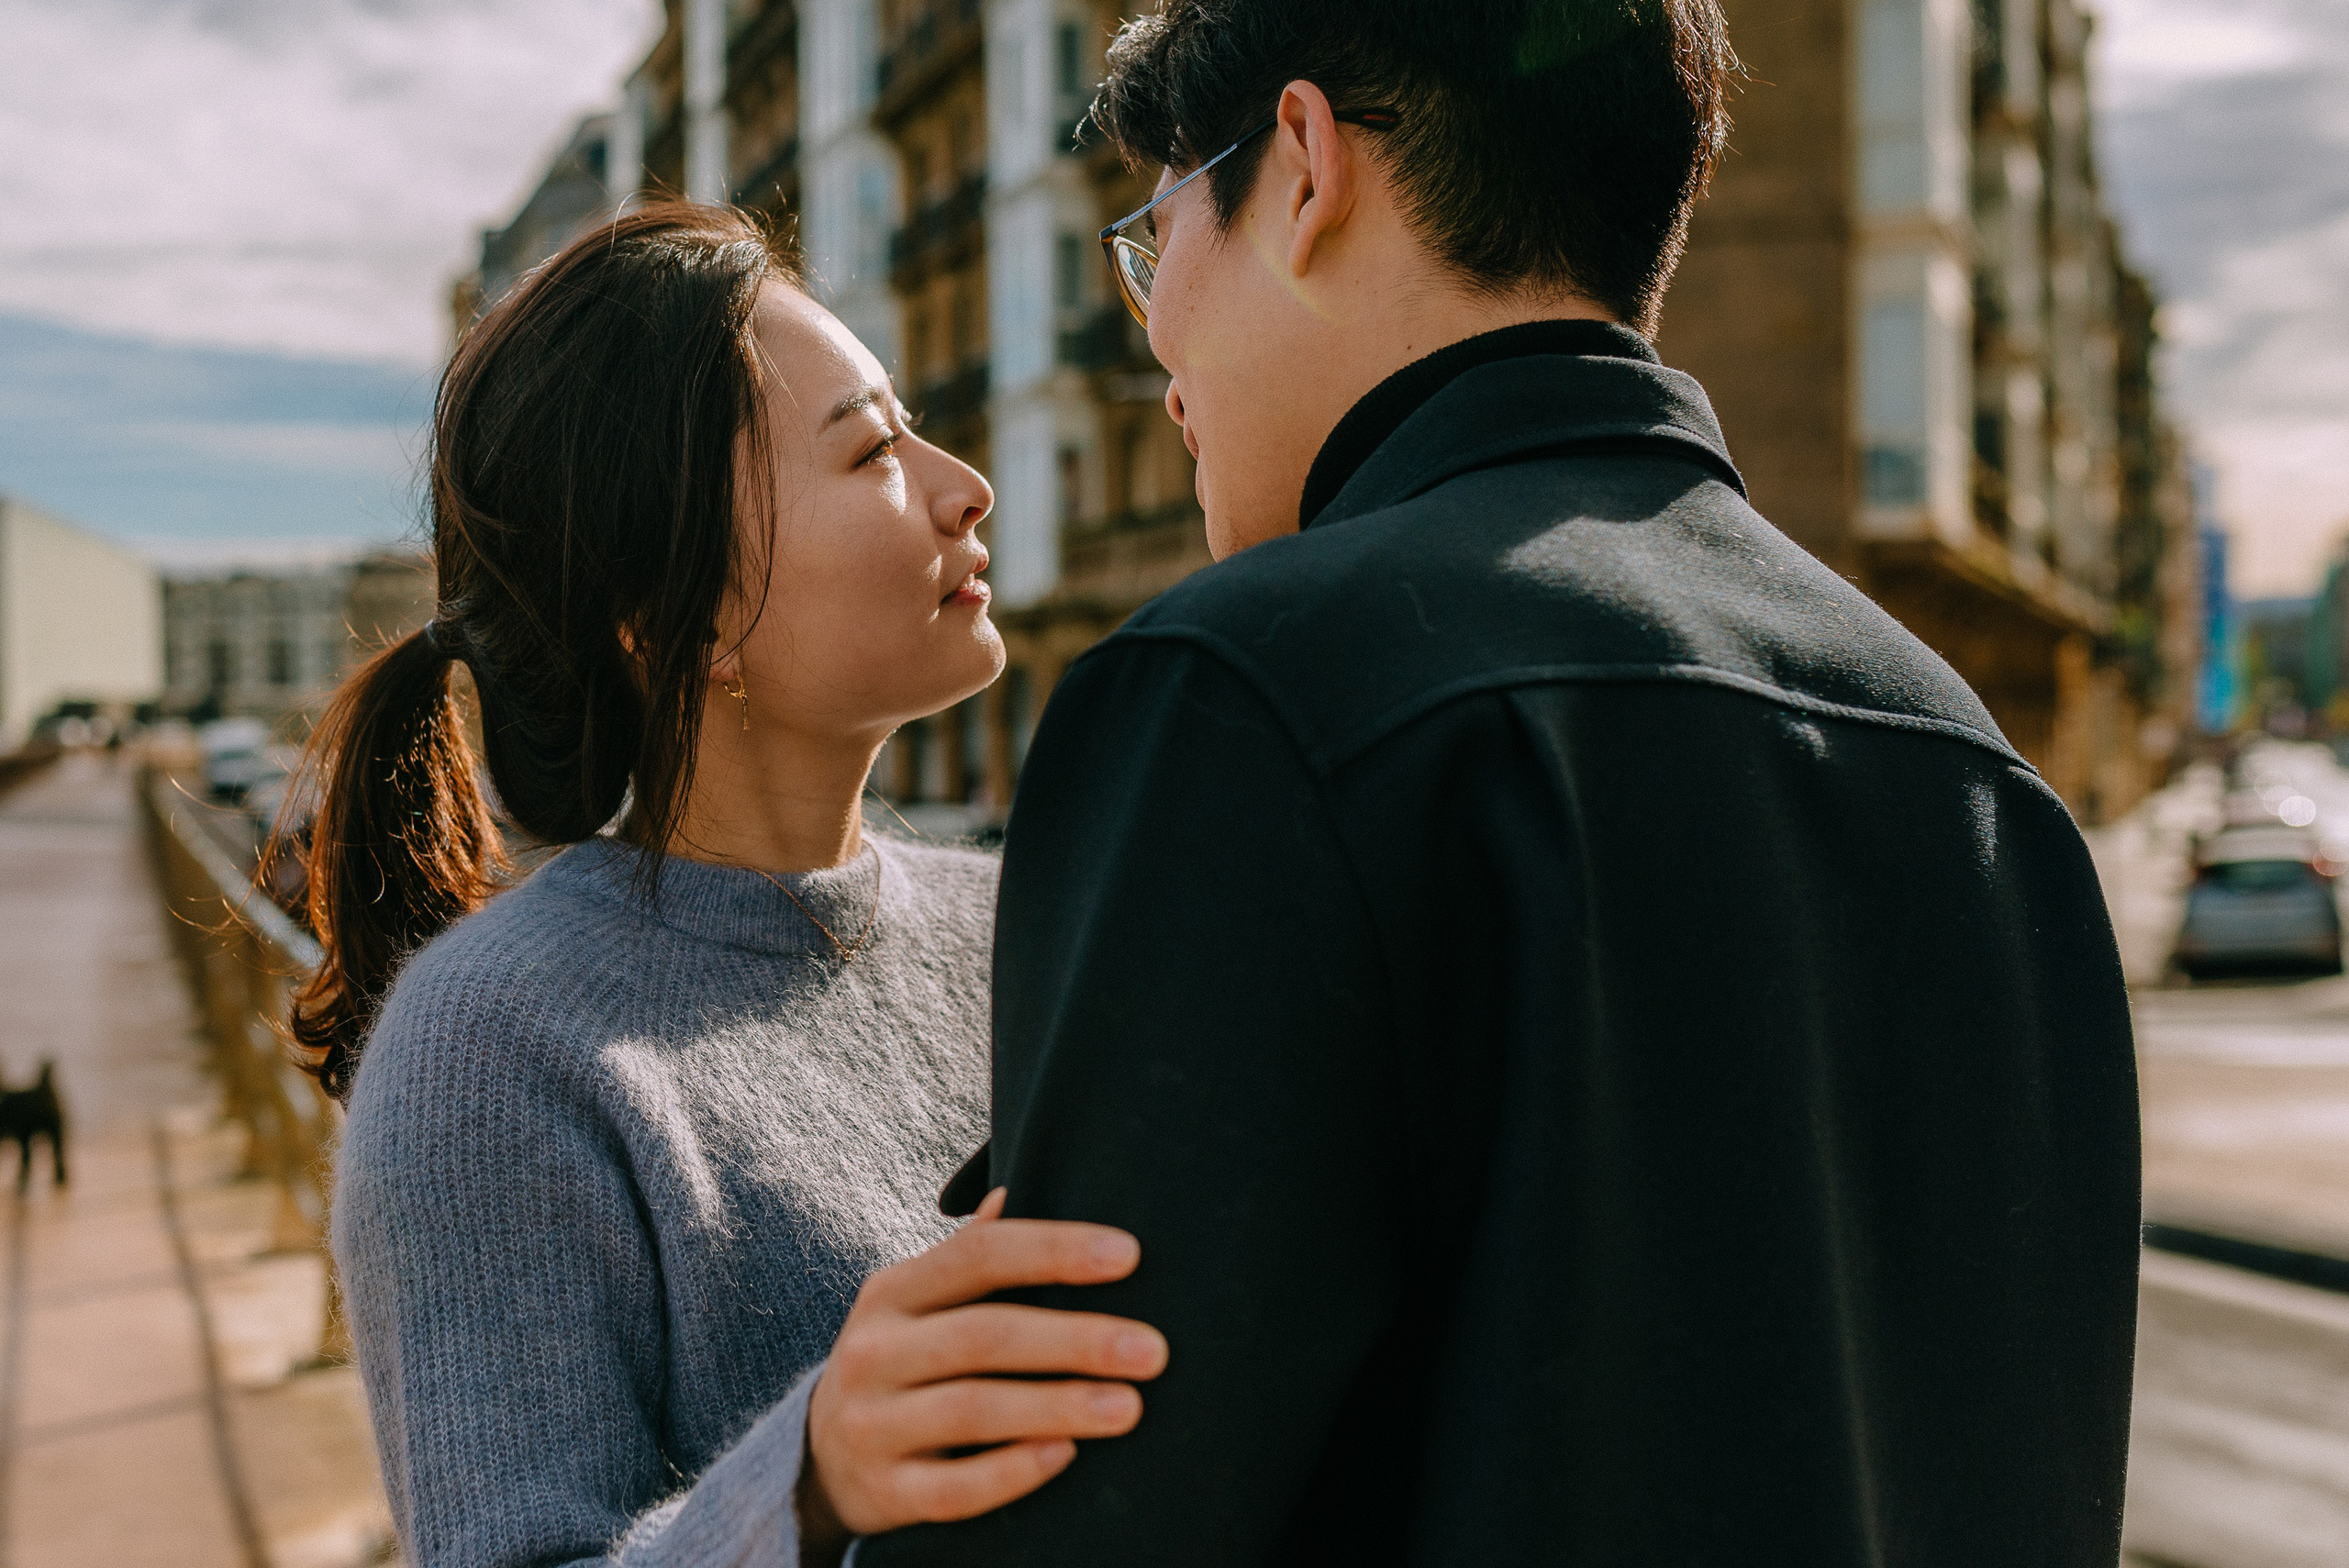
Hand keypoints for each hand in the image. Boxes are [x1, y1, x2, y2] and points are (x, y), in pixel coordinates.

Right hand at [797, 1190, 1167, 1556]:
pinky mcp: (881, 1493)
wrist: (821, 1459)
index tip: (1130, 1256)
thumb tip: (1011, 1190)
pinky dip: (1012, 1471)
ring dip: (1058, 1405)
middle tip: (1153, 1350)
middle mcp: (872, 1352)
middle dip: (1076, 1339)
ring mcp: (870, 1425)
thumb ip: (967, 1255)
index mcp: (892, 1292)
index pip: (979, 1256)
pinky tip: (1066, 1455)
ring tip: (1129, 1407)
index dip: (1055, 1251)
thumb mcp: (916, 1303)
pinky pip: (953, 1489)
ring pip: (972, 1411)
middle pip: (984, 1335)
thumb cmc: (901, 1362)